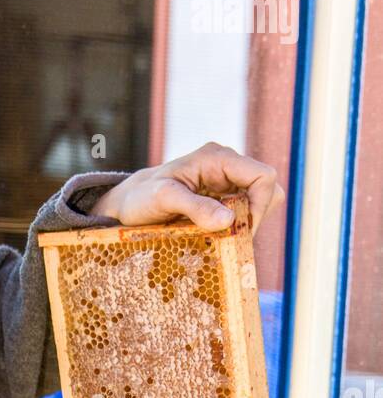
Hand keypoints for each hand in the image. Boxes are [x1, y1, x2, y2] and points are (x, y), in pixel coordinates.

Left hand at [94, 142, 283, 234]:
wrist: (129, 203)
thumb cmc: (142, 197)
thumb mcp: (164, 200)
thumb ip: (194, 207)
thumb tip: (227, 221)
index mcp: (217, 158)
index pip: (262, 176)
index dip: (260, 205)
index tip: (240, 231)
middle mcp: (227, 167)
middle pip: (267, 190)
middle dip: (255, 217)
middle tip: (230, 239)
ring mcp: (226, 183)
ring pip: (259, 204)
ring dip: (246, 225)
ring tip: (220, 239)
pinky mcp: (222, 199)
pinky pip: (244, 214)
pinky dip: (236, 229)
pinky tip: (216, 238)